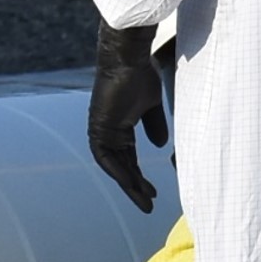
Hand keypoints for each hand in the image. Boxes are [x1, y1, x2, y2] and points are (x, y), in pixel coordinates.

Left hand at [89, 22, 170, 209]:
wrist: (128, 58)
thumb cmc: (140, 74)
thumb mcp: (152, 104)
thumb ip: (155, 125)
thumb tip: (161, 145)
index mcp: (119, 126)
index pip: (129, 158)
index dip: (139, 176)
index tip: (152, 191)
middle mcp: (108, 131)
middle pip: (122, 166)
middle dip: (135, 186)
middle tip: (148, 203)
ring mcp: (102, 130)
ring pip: (115, 166)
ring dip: (128, 184)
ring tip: (144, 201)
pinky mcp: (99, 128)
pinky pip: (106, 158)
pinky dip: (118, 172)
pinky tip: (131, 185)